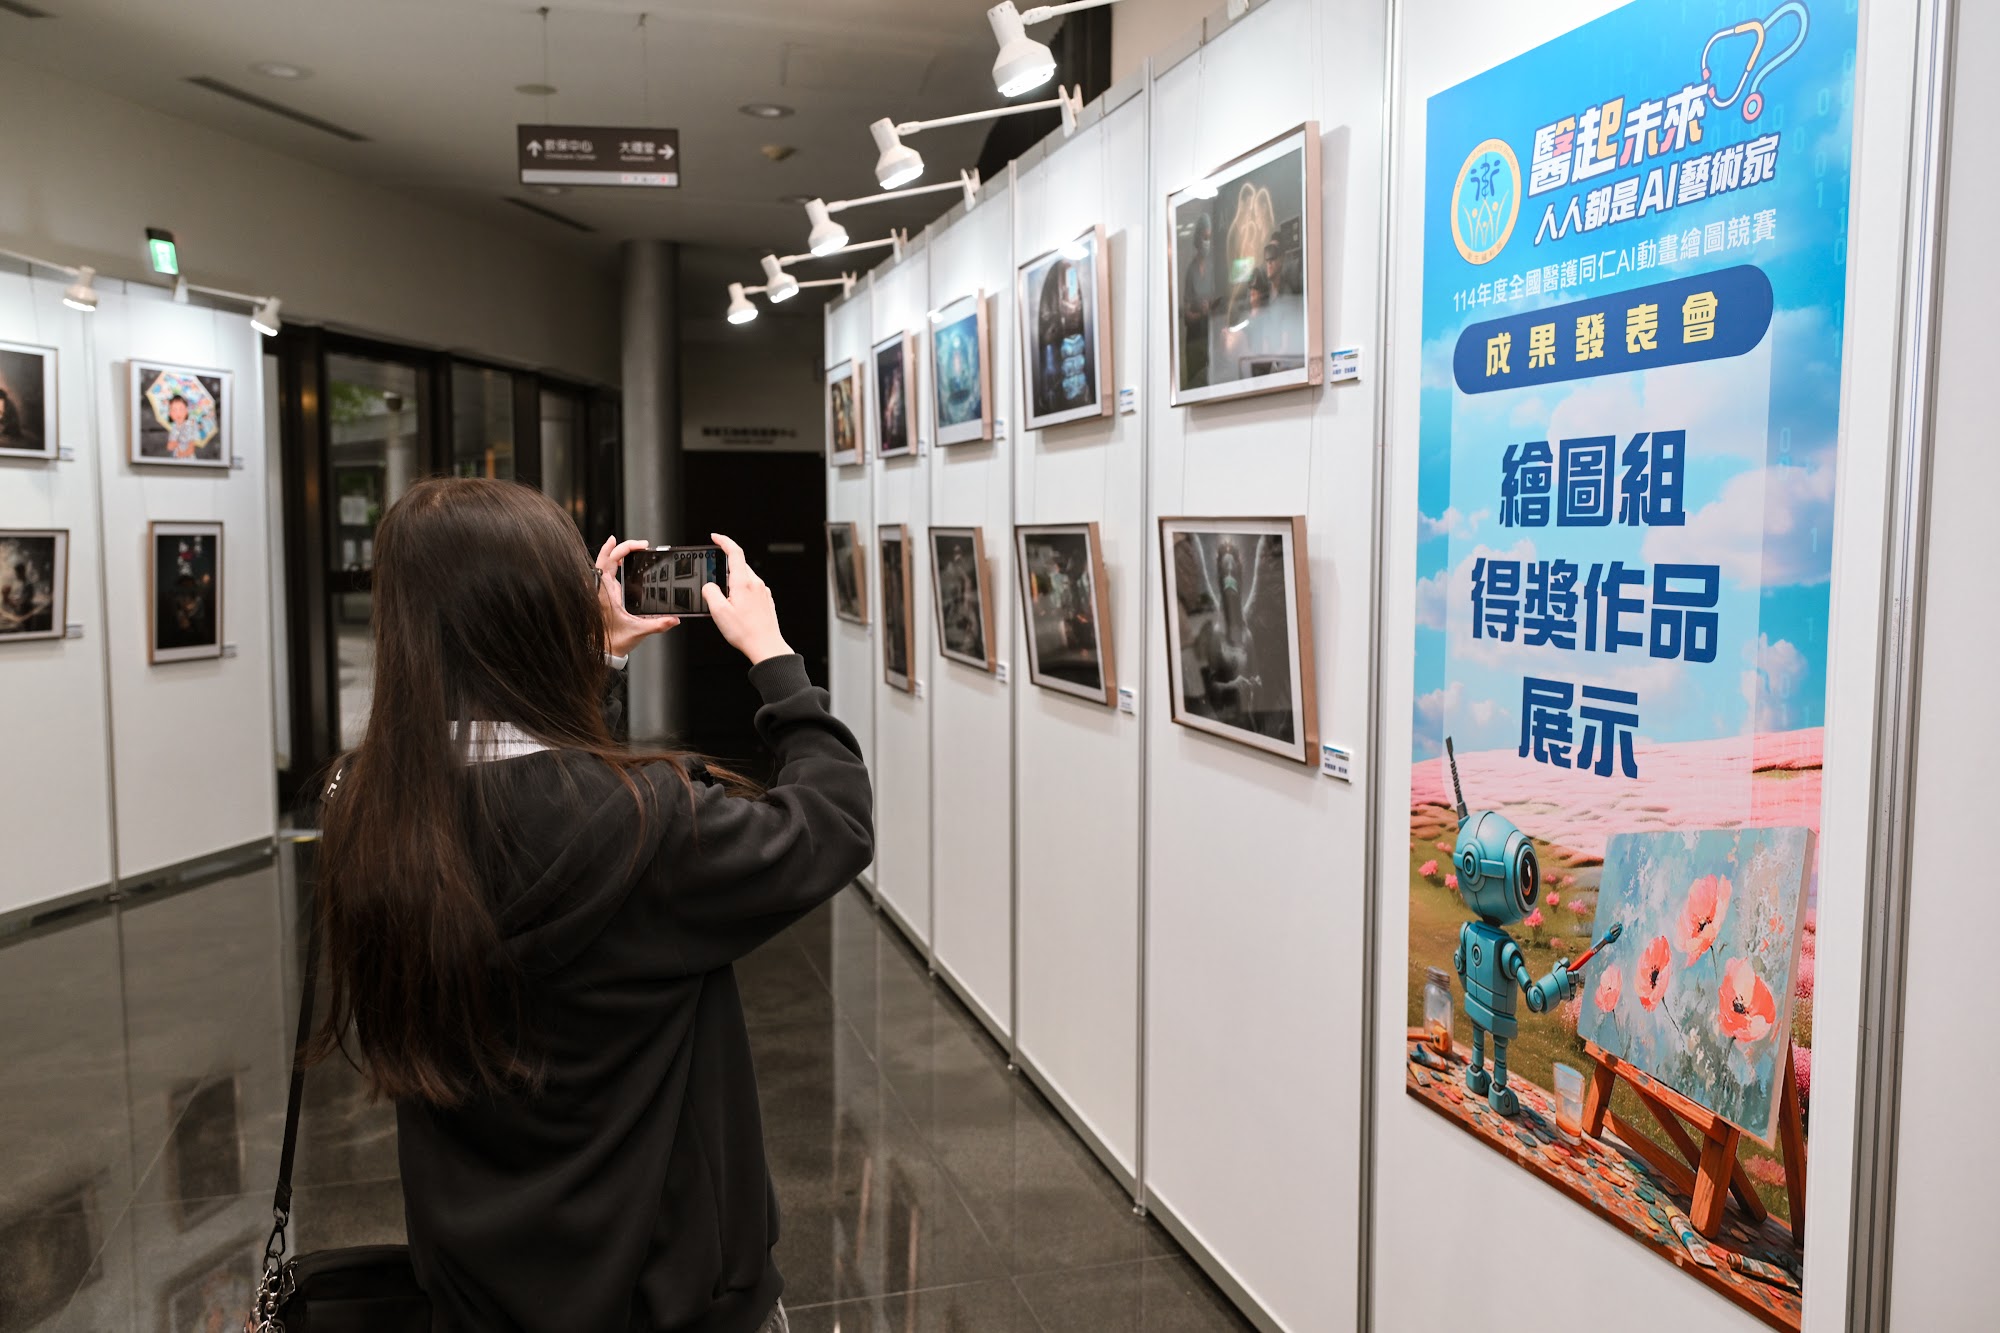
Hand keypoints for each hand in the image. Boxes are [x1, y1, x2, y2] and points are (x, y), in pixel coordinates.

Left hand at [597, 536, 678, 659]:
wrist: (603, 651)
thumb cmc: (613, 641)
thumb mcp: (638, 631)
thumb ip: (658, 624)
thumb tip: (674, 618)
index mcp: (606, 593)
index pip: (607, 562)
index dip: (616, 548)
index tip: (631, 543)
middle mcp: (601, 589)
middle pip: (606, 558)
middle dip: (623, 547)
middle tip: (641, 545)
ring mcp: (602, 592)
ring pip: (604, 564)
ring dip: (616, 554)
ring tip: (632, 549)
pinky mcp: (605, 596)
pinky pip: (605, 573)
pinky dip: (613, 564)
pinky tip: (622, 563)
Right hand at [703, 532, 791, 664]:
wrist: (766, 646)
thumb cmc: (745, 632)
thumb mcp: (718, 612)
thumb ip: (710, 593)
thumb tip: (709, 586)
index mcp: (744, 582)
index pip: (735, 552)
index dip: (724, 541)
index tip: (715, 537)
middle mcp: (756, 584)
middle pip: (739, 566)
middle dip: (724, 569)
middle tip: (714, 583)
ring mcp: (763, 592)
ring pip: (745, 579)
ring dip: (732, 584)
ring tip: (725, 603)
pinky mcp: (766, 601)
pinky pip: (751, 590)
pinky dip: (741, 593)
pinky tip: (737, 609)